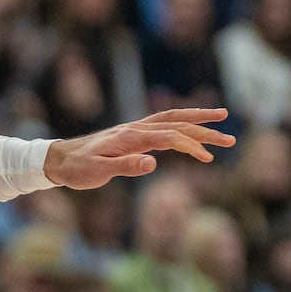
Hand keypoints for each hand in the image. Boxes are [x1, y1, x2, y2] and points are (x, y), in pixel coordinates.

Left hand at [43, 108, 234, 189]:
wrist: (59, 159)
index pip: (169, 137)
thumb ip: (126, 166)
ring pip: (173, 119)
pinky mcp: (134, 134)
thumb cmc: (78, 168)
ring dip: (198, 120)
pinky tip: (192, 131)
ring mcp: (136, 129)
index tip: (208, 159)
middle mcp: (136, 128)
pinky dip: (183, 124)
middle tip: (231, 138)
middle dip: (205, 128)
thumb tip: (153, 163)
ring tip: (221, 121)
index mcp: (131, 136)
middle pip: (177, 122)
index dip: (190, 146)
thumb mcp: (98, 172)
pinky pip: (164, 125)